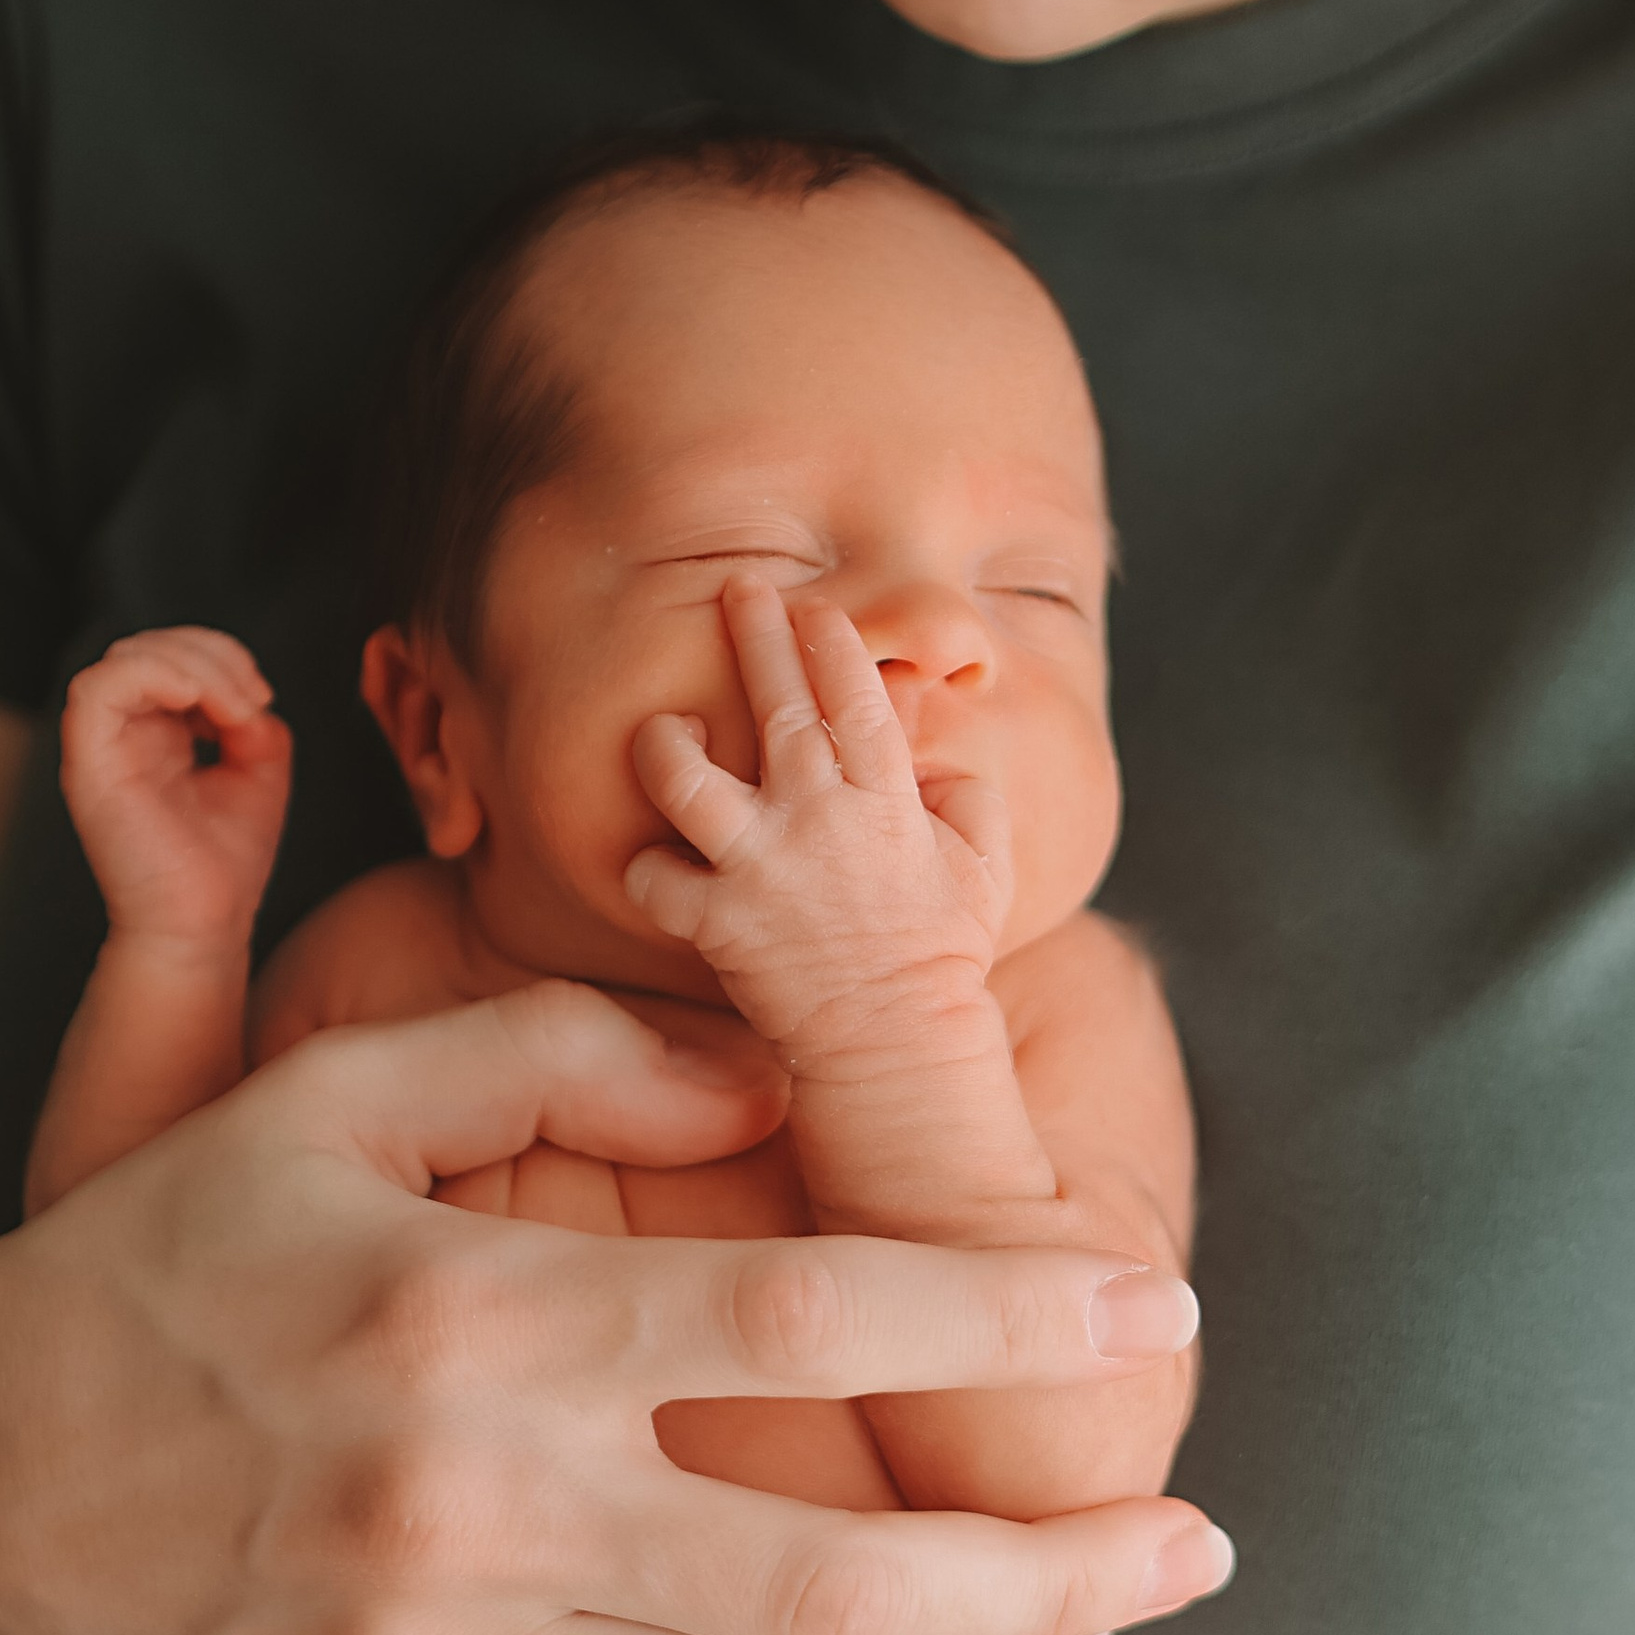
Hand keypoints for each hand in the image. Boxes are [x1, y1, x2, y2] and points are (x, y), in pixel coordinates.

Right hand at [0, 980, 1219, 1634]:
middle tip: (1199, 1543)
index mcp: (478, 1314)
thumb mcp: (335, 1092)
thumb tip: (764, 1063)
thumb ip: (556, 1051)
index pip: (807, 1320)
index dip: (1007, 1316)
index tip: (1155, 1305)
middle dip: (1059, 1566)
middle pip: (839, 1572)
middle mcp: (473, 1509)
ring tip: (1095, 1629)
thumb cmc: (170, 1256)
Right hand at [59, 628, 293, 950]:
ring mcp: (101, 746)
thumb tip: (246, 694)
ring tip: (232, 707)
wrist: (203, 926)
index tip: (260, 699)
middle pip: (148, 645)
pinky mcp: (88, 762)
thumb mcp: (259, 773)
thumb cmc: (225, 865)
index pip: (173, 656)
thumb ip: (250, 720)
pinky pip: (98, 687)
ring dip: (190, 664)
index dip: (222, 657)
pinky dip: (154, 676)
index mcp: (157, 734)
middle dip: (211, 653)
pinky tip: (196, 704)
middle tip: (251, 700)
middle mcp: (123, 734)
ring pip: (123, 656)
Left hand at [627, 583, 1008, 1069]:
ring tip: (668, 728)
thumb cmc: (942, 957)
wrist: (896, 1046)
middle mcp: (818, 820)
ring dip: (667, 743)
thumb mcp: (986, 868)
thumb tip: (932, 744)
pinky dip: (647, 868)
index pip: (857, 696)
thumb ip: (968, 796)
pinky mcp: (716, 923)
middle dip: (757, 635)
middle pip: (778, 705)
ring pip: (686, 777)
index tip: (813, 609)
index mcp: (885, 801)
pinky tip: (657, 862)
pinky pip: (654, 876)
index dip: (832, 644)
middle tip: (738, 588)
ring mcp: (762, 868)